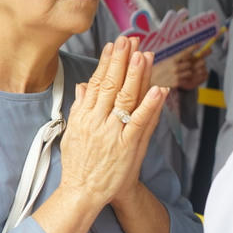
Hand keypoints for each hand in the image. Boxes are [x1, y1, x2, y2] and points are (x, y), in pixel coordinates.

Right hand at [62, 37, 167, 207]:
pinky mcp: (128, 146)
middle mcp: (97, 120)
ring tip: (143, 55)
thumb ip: (80, 107)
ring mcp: (112, 133)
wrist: (83, 192)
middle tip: (130, 40)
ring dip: (136, 75)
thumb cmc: (79, 164)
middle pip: (111, 84)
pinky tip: (159, 89)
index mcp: (83, 115)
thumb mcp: (72, 132)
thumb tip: (83, 86)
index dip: (106, 62)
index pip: (96, 82)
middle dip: (121, 60)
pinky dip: (150, 105)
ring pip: (125, 98)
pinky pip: (140, 121)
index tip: (114, 45)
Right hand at [150, 48, 207, 90]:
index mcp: (171, 60)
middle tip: (190, 63)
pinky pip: (187, 80)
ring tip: (183, 72)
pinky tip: (181, 77)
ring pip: (190, 72)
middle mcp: (174, 67)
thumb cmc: (158, 70)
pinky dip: (186, 79)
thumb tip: (188, 54)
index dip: (193, 48)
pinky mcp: (177, 83)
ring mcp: (176, 75)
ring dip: (188, 72)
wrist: (151, 81)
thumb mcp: (166, 61)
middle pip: (190, 63)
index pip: (185, 52)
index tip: (198, 45)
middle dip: (191, 63)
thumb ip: (176, 58)